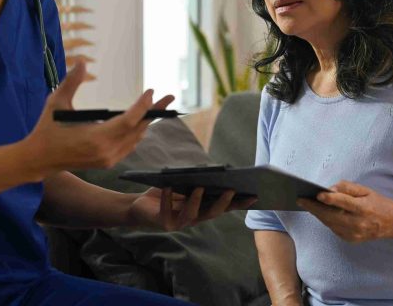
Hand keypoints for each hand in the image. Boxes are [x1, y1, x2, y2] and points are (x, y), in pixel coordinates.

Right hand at [22, 60, 175, 178]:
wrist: (39, 160)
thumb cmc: (46, 129)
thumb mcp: (56, 103)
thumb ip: (71, 82)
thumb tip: (82, 62)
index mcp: (96, 138)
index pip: (129, 120)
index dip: (143, 106)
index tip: (151, 91)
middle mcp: (107, 151)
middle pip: (139, 129)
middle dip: (155, 112)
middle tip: (170, 97)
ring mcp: (108, 159)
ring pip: (136, 138)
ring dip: (147, 122)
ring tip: (159, 106)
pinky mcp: (107, 162)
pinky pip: (130, 146)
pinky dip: (137, 132)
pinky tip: (142, 122)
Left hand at [129, 187, 256, 230]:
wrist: (138, 207)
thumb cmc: (164, 192)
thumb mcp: (182, 184)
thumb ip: (196, 181)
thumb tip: (212, 170)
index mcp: (201, 209)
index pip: (223, 207)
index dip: (238, 203)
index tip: (254, 195)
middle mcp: (193, 218)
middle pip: (212, 212)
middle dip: (222, 202)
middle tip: (231, 190)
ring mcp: (180, 223)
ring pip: (192, 214)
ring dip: (196, 200)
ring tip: (199, 187)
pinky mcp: (164, 223)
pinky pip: (167, 211)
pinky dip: (167, 198)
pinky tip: (168, 186)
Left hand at [296, 181, 392, 243]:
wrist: (391, 223)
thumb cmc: (376, 202)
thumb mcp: (365, 190)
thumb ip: (347, 188)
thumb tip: (330, 189)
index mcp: (364, 208)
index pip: (345, 203)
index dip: (331, 199)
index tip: (318, 194)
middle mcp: (358, 223)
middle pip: (332, 215)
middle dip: (314, 207)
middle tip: (300, 200)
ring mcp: (354, 234)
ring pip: (330, 223)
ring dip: (317, 213)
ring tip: (305, 204)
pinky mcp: (350, 239)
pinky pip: (333, 228)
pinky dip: (325, 220)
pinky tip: (318, 212)